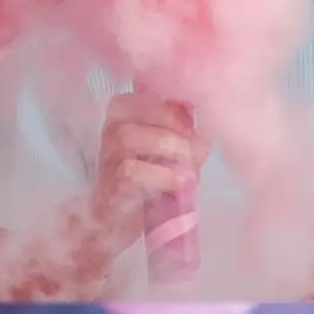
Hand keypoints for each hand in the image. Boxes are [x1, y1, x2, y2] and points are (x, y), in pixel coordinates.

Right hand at [91, 93, 208, 226]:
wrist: (120, 220)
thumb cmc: (151, 181)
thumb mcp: (176, 154)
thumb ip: (191, 138)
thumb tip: (207, 131)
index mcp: (126, 112)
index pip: (148, 93)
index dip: (174, 108)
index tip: (192, 128)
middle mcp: (111, 127)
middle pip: (139, 109)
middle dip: (173, 127)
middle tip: (192, 149)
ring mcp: (107, 155)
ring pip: (130, 136)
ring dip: (168, 149)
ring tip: (188, 167)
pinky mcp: (109, 182)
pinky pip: (132, 169)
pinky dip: (162, 175)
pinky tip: (178, 183)